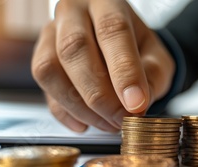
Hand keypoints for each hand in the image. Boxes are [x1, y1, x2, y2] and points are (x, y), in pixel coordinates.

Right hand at [32, 0, 174, 131]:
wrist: (120, 47)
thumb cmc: (138, 50)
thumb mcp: (157, 58)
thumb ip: (152, 76)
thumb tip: (136, 103)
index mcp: (108, 3)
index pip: (112, 31)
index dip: (124, 71)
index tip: (136, 104)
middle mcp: (73, 12)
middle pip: (74, 49)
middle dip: (99, 94)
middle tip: (121, 119)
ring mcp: (50, 34)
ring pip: (49, 69)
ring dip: (79, 106)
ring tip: (107, 123)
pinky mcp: (40, 58)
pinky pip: (44, 89)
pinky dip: (65, 113)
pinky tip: (87, 123)